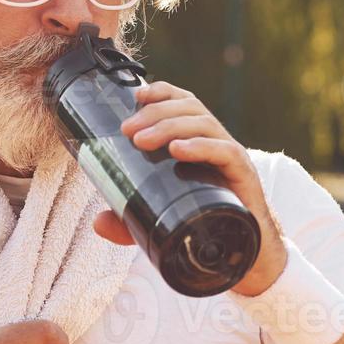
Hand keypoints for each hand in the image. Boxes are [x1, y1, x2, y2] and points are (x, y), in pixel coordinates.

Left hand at [94, 80, 288, 296]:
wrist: (245, 251)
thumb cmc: (205, 222)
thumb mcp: (160, 219)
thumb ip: (129, 220)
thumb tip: (98, 222)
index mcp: (198, 140)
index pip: (183, 102)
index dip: (162, 92)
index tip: (136, 96)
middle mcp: (215, 141)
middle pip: (189, 108)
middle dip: (156, 113)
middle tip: (128, 131)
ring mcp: (231, 156)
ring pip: (204, 123)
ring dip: (171, 126)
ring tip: (143, 141)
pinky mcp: (244, 175)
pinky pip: (225, 151)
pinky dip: (201, 146)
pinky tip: (179, 150)